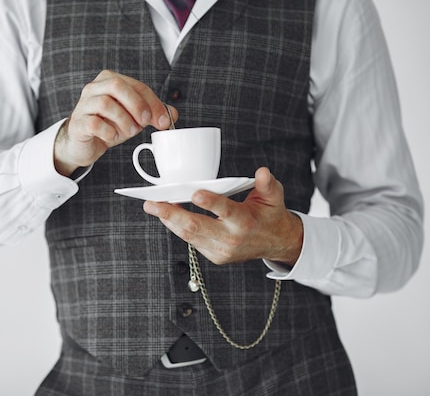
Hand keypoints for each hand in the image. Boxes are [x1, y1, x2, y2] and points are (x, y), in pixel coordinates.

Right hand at [53, 70, 176, 175]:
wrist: (84, 143)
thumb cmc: (109, 125)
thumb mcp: (134, 118)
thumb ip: (152, 113)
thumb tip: (172, 114)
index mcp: (110, 80)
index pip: (137, 85)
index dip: (153, 102)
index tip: (164, 120)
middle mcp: (94, 88)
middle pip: (117, 85)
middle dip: (137, 104)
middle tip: (145, 122)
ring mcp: (84, 105)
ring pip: (105, 103)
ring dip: (124, 120)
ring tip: (129, 132)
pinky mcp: (78, 123)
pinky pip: (94, 123)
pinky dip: (109, 132)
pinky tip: (113, 137)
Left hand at [143, 167, 302, 265]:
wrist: (276, 243)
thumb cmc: (270, 215)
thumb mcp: (274, 196)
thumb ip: (267, 184)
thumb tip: (262, 172)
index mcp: (245, 221)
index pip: (226, 211)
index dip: (210, 203)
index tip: (195, 193)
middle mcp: (231, 238)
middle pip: (196, 227)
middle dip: (171, 214)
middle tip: (152, 204)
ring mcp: (221, 250)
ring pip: (189, 235)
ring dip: (169, 221)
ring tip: (154, 207)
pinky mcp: (214, 256)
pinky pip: (192, 241)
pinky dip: (178, 228)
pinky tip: (168, 216)